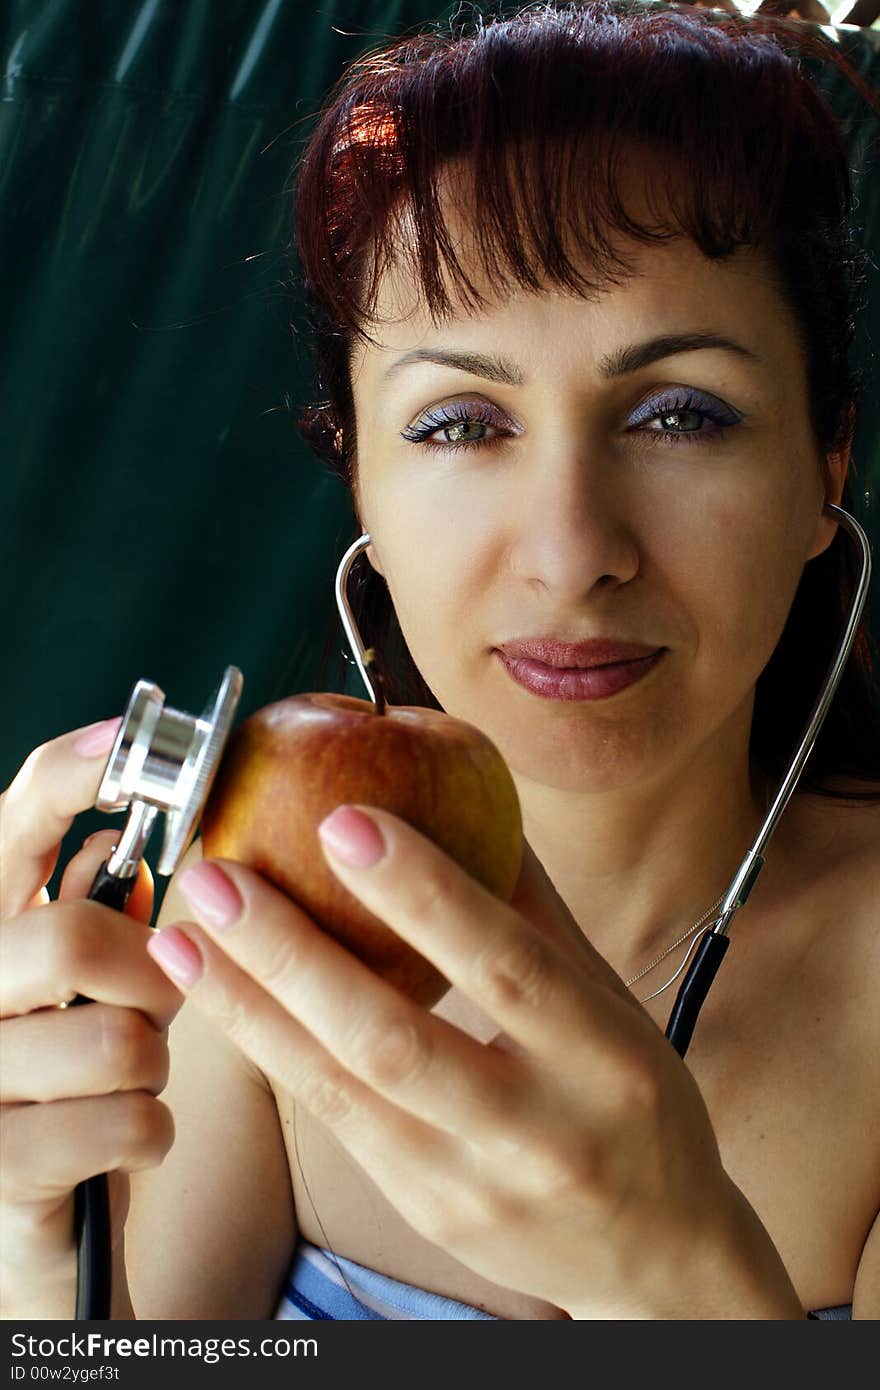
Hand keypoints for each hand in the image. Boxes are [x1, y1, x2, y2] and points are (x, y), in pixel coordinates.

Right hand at [0, 721, 179, 1313]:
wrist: (25, 1222)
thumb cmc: (59, 1082)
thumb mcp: (72, 988)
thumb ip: (88, 915)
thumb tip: (121, 846)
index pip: (11, 830)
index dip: (70, 778)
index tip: (126, 743)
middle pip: (73, 936)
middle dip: (151, 970)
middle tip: (159, 996)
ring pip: (118, 1040)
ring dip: (155, 1062)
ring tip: (130, 1076)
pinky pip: (130, 1123)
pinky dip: (154, 1129)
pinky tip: (124, 1136)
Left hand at [152, 804, 799, 1317]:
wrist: (657, 1253)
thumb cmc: (634, 1104)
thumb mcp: (610, 1000)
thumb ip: (533, 906)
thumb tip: (468, 790)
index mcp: (604, 1057)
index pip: (506, 965)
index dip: (424, 893)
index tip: (344, 819)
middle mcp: (539, 1130)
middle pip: (395, 1041)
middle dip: (293, 955)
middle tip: (219, 877)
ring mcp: (472, 1185)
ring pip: (340, 1091)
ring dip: (251, 1008)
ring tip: (184, 937)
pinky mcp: (425, 1211)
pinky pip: (335, 1120)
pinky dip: (276, 1051)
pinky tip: (227, 996)